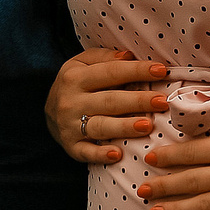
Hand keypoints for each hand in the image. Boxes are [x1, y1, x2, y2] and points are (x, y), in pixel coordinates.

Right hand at [45, 47, 169, 163]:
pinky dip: (101, 154)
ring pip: (101, 126)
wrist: (47, 111)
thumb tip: (129, 55)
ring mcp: (70, 126)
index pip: (111, 72)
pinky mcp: (71, 146)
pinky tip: (118, 154)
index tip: (161, 70)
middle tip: (162, 101)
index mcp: (76, 77)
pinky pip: (87, 152)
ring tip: (147, 125)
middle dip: (138, 101)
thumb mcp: (82, 63)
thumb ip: (105, 57)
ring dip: (125, 127)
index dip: (137, 71)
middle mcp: (71, 101)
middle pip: (110, 100)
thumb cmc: (75, 83)